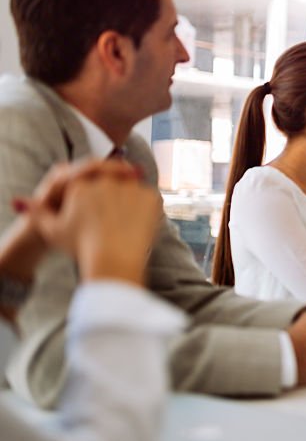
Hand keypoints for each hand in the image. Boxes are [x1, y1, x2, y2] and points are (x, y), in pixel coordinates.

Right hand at [16, 160, 157, 284]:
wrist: (113, 260)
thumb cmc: (81, 247)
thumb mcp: (53, 230)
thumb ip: (37, 212)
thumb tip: (19, 201)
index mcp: (80, 184)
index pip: (86, 183)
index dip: (91, 201)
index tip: (95, 216)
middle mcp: (105, 180)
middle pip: (109, 183)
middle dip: (110, 200)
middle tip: (111, 221)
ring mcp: (130, 186)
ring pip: (130, 189)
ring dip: (128, 202)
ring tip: (123, 225)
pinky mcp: (151, 196)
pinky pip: (149, 198)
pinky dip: (145, 210)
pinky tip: (136, 226)